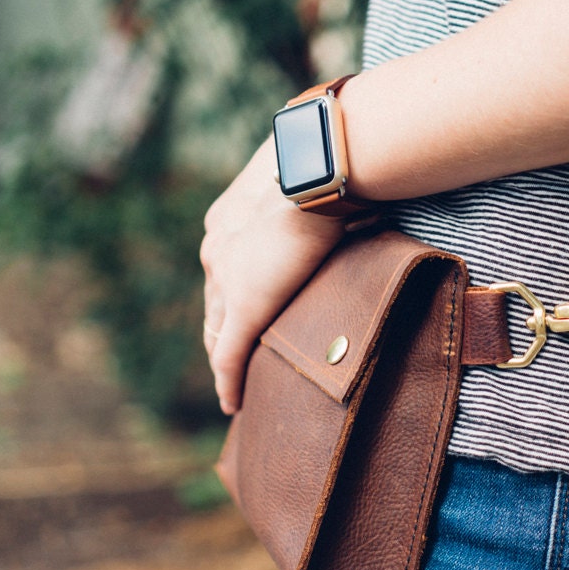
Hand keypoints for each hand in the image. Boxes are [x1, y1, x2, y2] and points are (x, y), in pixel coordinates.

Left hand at [201, 137, 344, 414]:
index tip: (237, 314)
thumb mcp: (315, 184)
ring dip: (224, 359)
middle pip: (212, 304)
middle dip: (219, 333)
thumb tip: (356, 198)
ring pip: (216, 332)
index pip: (224, 269)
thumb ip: (320, 201)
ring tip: (234, 386)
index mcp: (229, 220)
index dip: (228, 296)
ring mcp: (225, 280)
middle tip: (230, 361)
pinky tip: (233, 404)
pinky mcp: (245, 306)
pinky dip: (228, 381)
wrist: (316, 172)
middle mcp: (217, 249)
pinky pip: (229, 355)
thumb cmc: (325, 166)